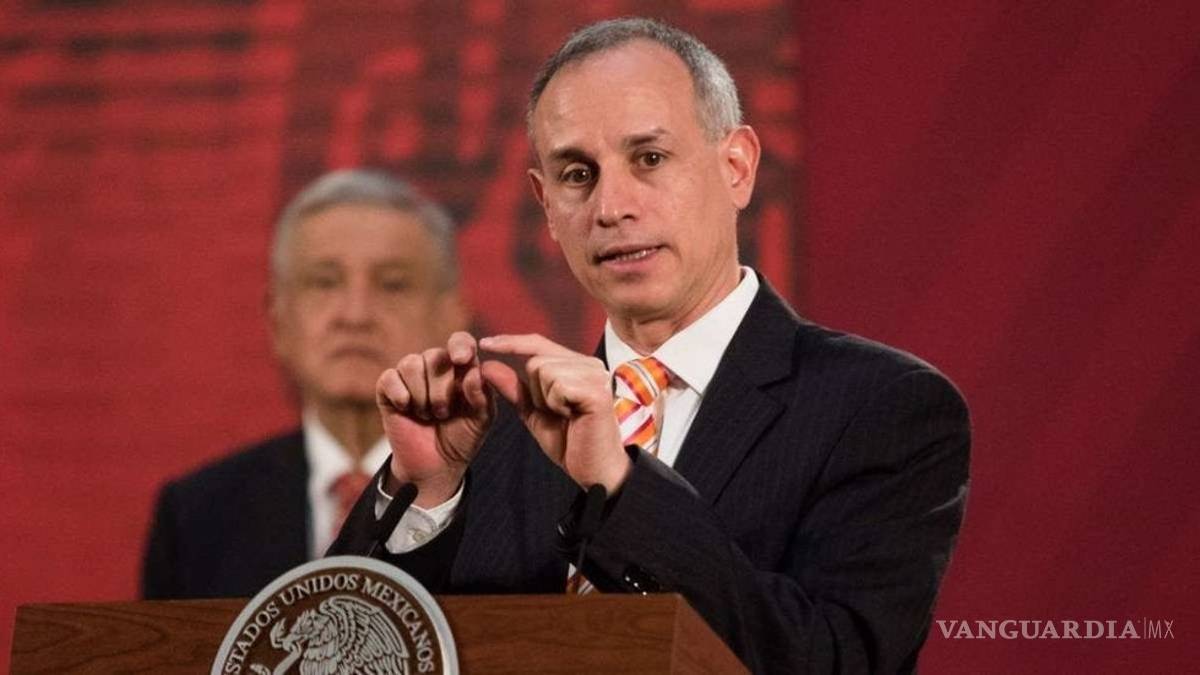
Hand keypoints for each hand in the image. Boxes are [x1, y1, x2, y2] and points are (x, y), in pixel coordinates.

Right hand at [376, 331, 491, 506]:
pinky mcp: (388, 389)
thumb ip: (482, 397)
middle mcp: (436, 366)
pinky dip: (399, 393)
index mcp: (461, 368)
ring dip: (421, 394)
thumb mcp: (481, 421)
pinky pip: (390, 378)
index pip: (460, 342)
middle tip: (443, 414)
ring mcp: (411, 376)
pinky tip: (406, 408)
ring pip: (411, 364)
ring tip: (427, 414)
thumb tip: (475, 373)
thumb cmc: (462, 438)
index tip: (461, 360)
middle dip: (440, 389)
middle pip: (435, 356)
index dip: (460, 346)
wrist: (436, 465)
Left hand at [479, 334, 630, 492]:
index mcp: (577, 365)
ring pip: (544, 371)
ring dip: (546, 400)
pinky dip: (557, 404)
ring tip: (566, 415)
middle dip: (535, 392)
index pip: (538, 343)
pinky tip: (573, 417)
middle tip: (557, 413)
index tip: (484, 343)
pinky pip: (558, 385)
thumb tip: (487, 365)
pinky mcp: (597, 390)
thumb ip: (513, 388)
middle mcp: (589, 364)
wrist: (594, 470)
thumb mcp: (534, 413)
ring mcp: (596, 375)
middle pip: (536, 361)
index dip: (511, 342)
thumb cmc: (569, 442)